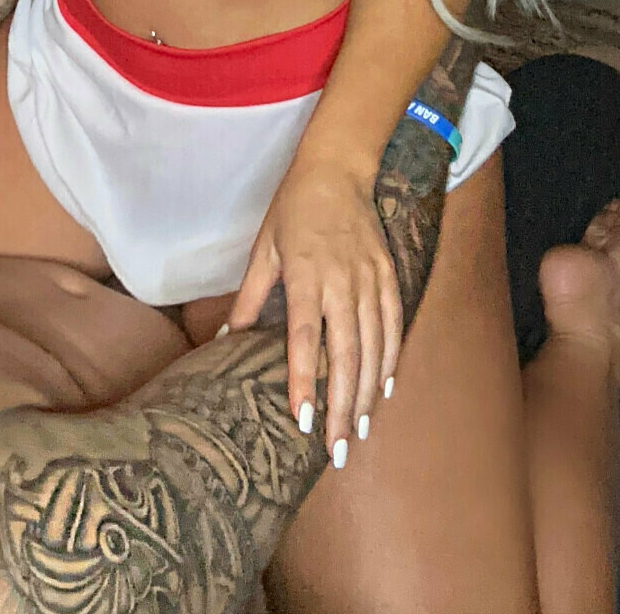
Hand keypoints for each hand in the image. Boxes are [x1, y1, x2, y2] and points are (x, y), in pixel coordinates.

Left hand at [226, 154, 403, 462]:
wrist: (338, 169)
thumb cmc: (293, 209)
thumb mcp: (264, 248)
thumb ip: (250, 297)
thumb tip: (226, 337)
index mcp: (306, 275)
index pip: (305, 338)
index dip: (304, 381)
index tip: (304, 420)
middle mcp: (342, 281)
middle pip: (345, 354)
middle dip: (343, 405)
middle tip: (338, 450)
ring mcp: (370, 279)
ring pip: (373, 347)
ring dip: (368, 393)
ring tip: (360, 431)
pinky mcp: (389, 275)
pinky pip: (393, 326)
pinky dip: (390, 360)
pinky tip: (384, 389)